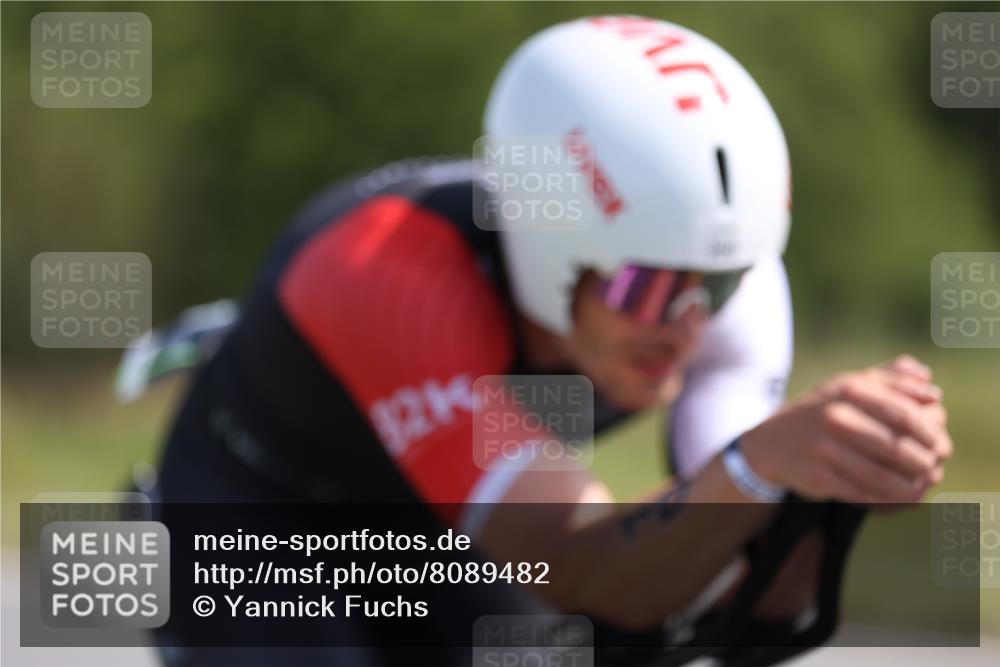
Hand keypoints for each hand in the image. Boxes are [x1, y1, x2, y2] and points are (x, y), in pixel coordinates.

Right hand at [741, 355, 951, 504]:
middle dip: (923, 462)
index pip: (902, 413)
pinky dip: (887, 499)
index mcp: (848, 390)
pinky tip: (900, 498)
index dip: (928, 431)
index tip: (940, 443)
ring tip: (921, 486)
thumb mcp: (850, 386)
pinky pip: (863, 493)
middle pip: (895, 447)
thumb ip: (893, 381)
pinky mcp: (819, 477)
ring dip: (909, 486)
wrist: (772, 442)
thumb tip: (933, 393)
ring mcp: (824, 449)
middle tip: (934, 468)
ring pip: (881, 476)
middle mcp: (835, 417)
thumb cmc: (822, 411)